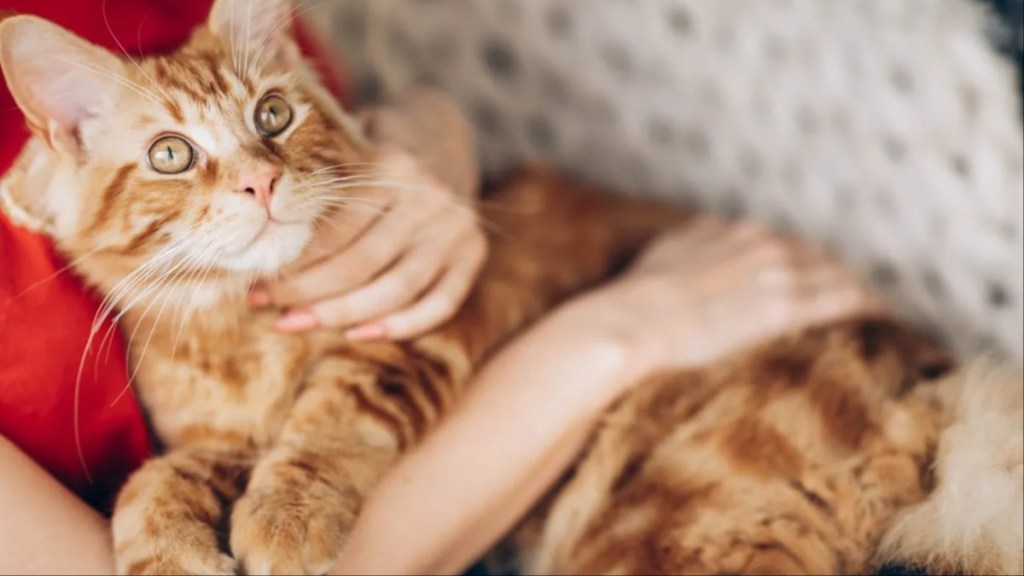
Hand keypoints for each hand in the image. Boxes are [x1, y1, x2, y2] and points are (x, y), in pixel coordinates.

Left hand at [255, 149, 486, 339]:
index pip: (337, 228)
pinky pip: (440, 304)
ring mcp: (455, 229)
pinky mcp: (473, 256)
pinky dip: (400, 326)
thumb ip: (314, 183)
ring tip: (296, 324)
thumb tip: (256, 229)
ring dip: (342, 314)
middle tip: (269, 310)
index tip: (255, 283)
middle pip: (363, 262)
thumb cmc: (372, 164)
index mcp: (393, 168)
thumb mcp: (346, 155)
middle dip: (309, 293)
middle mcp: (429, 198)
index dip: (294, 262)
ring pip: (397, 288)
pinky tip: (358, 334)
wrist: (440, 148)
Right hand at [572, 218, 883, 376]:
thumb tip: (692, 254)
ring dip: (860, 290)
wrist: (631, 322)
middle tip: (861, 295)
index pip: (785, 244)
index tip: (817, 279)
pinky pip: (844, 300)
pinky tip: (886, 315)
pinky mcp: (783, 305)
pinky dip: (868, 306)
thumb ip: (689, 249)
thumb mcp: (661, 257)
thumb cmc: (634, 300)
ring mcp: (775, 271)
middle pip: (818, 256)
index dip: (806, 263)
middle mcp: (760, 242)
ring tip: (882, 307)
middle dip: (839, 274)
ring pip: (837, 274)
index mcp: (732, 231)